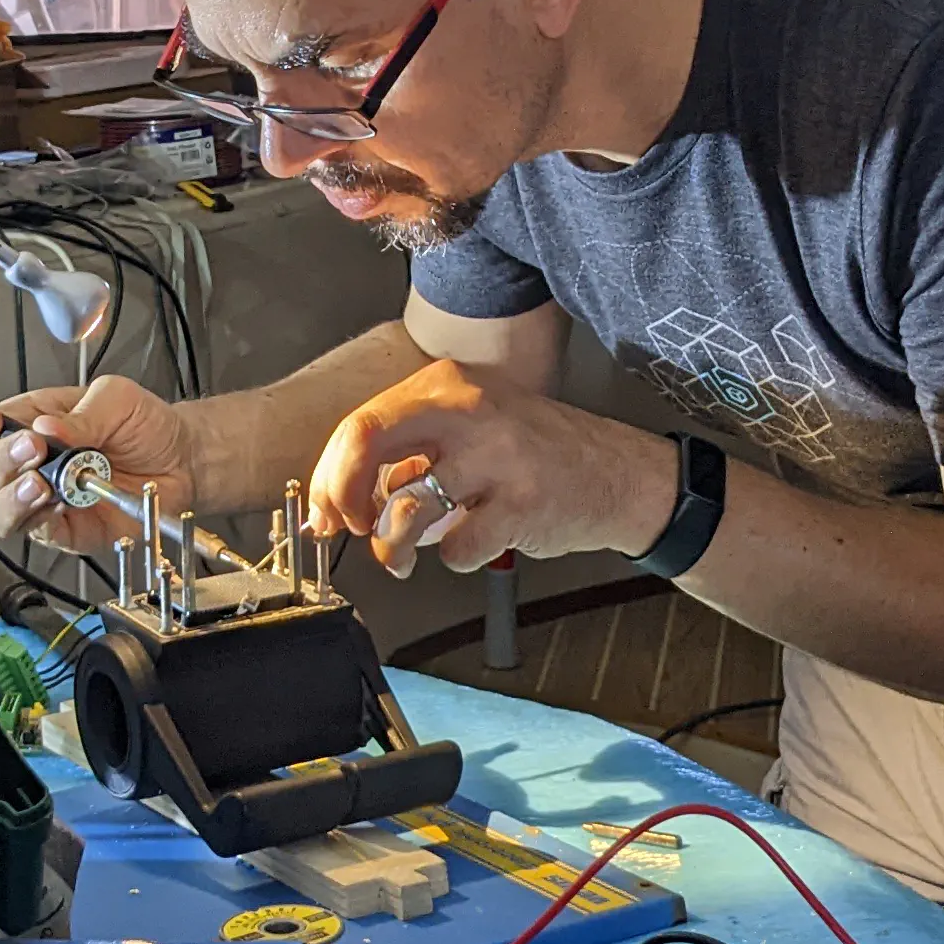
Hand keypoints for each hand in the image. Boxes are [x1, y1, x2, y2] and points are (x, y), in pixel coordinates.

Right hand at [0, 373, 199, 556]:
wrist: (181, 460)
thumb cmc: (143, 425)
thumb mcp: (115, 399)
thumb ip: (81, 413)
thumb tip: (46, 426)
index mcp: (25, 423)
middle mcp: (27, 465)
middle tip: (33, 447)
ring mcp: (42, 501)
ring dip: (11, 498)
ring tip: (39, 483)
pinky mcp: (63, 531)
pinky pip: (36, 533)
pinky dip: (43, 519)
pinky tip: (61, 502)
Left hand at [305, 361, 676, 577]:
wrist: (618, 474)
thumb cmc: (535, 452)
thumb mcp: (469, 426)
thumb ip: (409, 450)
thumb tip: (339, 494)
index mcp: (447, 386)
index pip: (361, 423)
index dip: (329, 475)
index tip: (325, 510)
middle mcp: (469, 411)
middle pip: (366, 445)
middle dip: (342, 498)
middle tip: (348, 528)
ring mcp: (497, 457)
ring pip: (404, 509)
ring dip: (392, 546)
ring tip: (402, 555)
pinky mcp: (520, 505)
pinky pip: (454, 548)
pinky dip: (453, 557)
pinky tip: (473, 542)